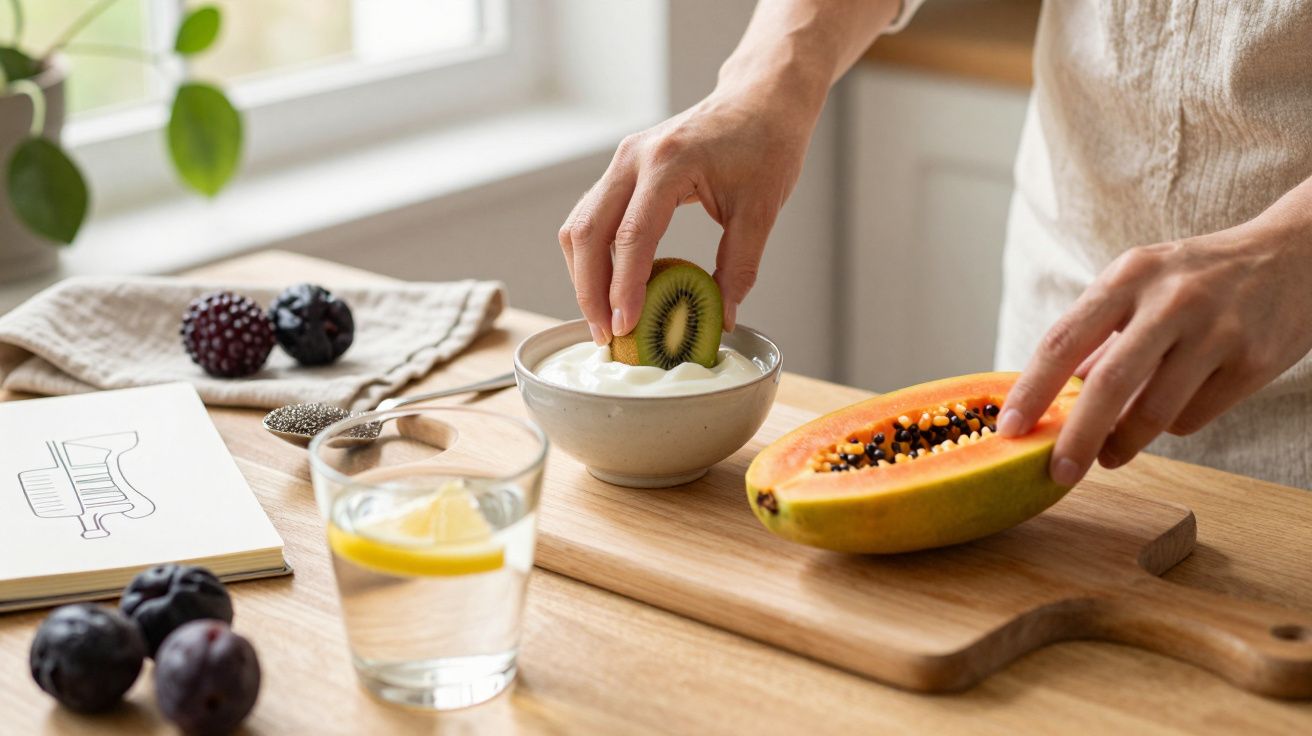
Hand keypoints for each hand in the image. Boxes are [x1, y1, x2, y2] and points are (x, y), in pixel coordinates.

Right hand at [557, 79, 820, 344]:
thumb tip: (721, 318)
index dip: (624, 288)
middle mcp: (633, 158)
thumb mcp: (762, 209)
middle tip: (606, 335)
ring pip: (580, 225)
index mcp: (668, 163)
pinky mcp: (622, 169)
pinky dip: (593, 256)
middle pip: (588, 232)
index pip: (632, 236)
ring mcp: (622, 161)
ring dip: (584, 276)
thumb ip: (740, 266)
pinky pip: (591, 217)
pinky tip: (610, 287)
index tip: (625, 327)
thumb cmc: (766, 145)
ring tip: (604, 319)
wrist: (760, 100)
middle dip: (590, 290)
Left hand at [998, 206, 1311, 484]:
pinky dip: (1172, 426)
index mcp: (1128, 276)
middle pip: (1108, 383)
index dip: (1031, 390)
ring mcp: (1216, 330)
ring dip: (1123, 443)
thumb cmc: (1200, 278)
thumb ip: (1097, 336)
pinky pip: (1194, 417)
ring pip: (1155, 412)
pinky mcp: (1253, 361)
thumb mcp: (1141, 284)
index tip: (1008, 430)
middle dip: (1076, 437)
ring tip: (1108, 454)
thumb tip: (1048, 397)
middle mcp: (1170, 300)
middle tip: (1057, 473)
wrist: (1298, 255)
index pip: (1064, 340)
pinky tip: (1173, 411)